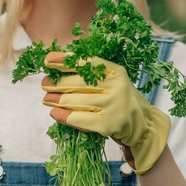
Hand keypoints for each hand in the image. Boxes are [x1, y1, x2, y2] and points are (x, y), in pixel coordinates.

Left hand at [40, 52, 170, 174]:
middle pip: (77, 83)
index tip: (48, 60)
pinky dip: (63, 116)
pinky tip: (54, 113)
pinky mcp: (107, 124)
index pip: (86, 62)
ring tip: (46, 99)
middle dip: (56, 83)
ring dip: (55, 100)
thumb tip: (60, 67)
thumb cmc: (120, 100)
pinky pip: (77, 119)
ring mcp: (112, 106)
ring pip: (74, 101)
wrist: (141, 126)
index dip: (65, 60)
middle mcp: (116, 87)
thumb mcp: (113, 81)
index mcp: (116, 72)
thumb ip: (93, 74)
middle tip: (44, 84)